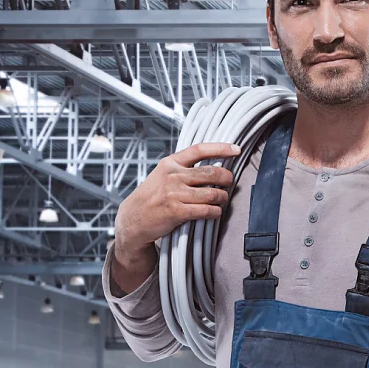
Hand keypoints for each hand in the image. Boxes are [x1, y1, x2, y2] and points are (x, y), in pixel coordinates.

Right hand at [109, 141, 238, 291]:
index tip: (236, 150)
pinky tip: (215, 212)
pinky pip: (206, 210)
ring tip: (221, 199)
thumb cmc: (152, 196)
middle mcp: (172, 176)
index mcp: (170, 163)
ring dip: (222, 198)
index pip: (199, 150)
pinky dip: (216, 212)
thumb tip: (214, 164)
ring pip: (212, 193)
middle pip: (211, 172)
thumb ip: (184, 168)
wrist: (132, 219)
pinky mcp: (176, 212)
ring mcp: (174, 194)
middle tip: (229, 182)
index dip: (220, 148)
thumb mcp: (163, 174)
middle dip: (227, 178)